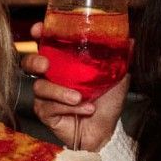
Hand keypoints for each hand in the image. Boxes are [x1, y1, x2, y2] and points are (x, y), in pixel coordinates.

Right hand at [21, 22, 127, 150]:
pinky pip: (49, 106)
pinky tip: (85, 109)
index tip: (38, 30)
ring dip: (60, 92)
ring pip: (41, 87)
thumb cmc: (108, 102)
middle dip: (34, 61)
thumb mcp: (117, 77)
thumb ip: (120, 58)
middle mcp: (51, 76)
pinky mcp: (45, 113)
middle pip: (29, 63)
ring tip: (79, 97)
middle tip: (46, 65)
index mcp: (64, 62)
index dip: (39, 34)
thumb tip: (132, 40)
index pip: (46, 43)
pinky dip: (68, 108)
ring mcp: (46, 95)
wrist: (107, 130)